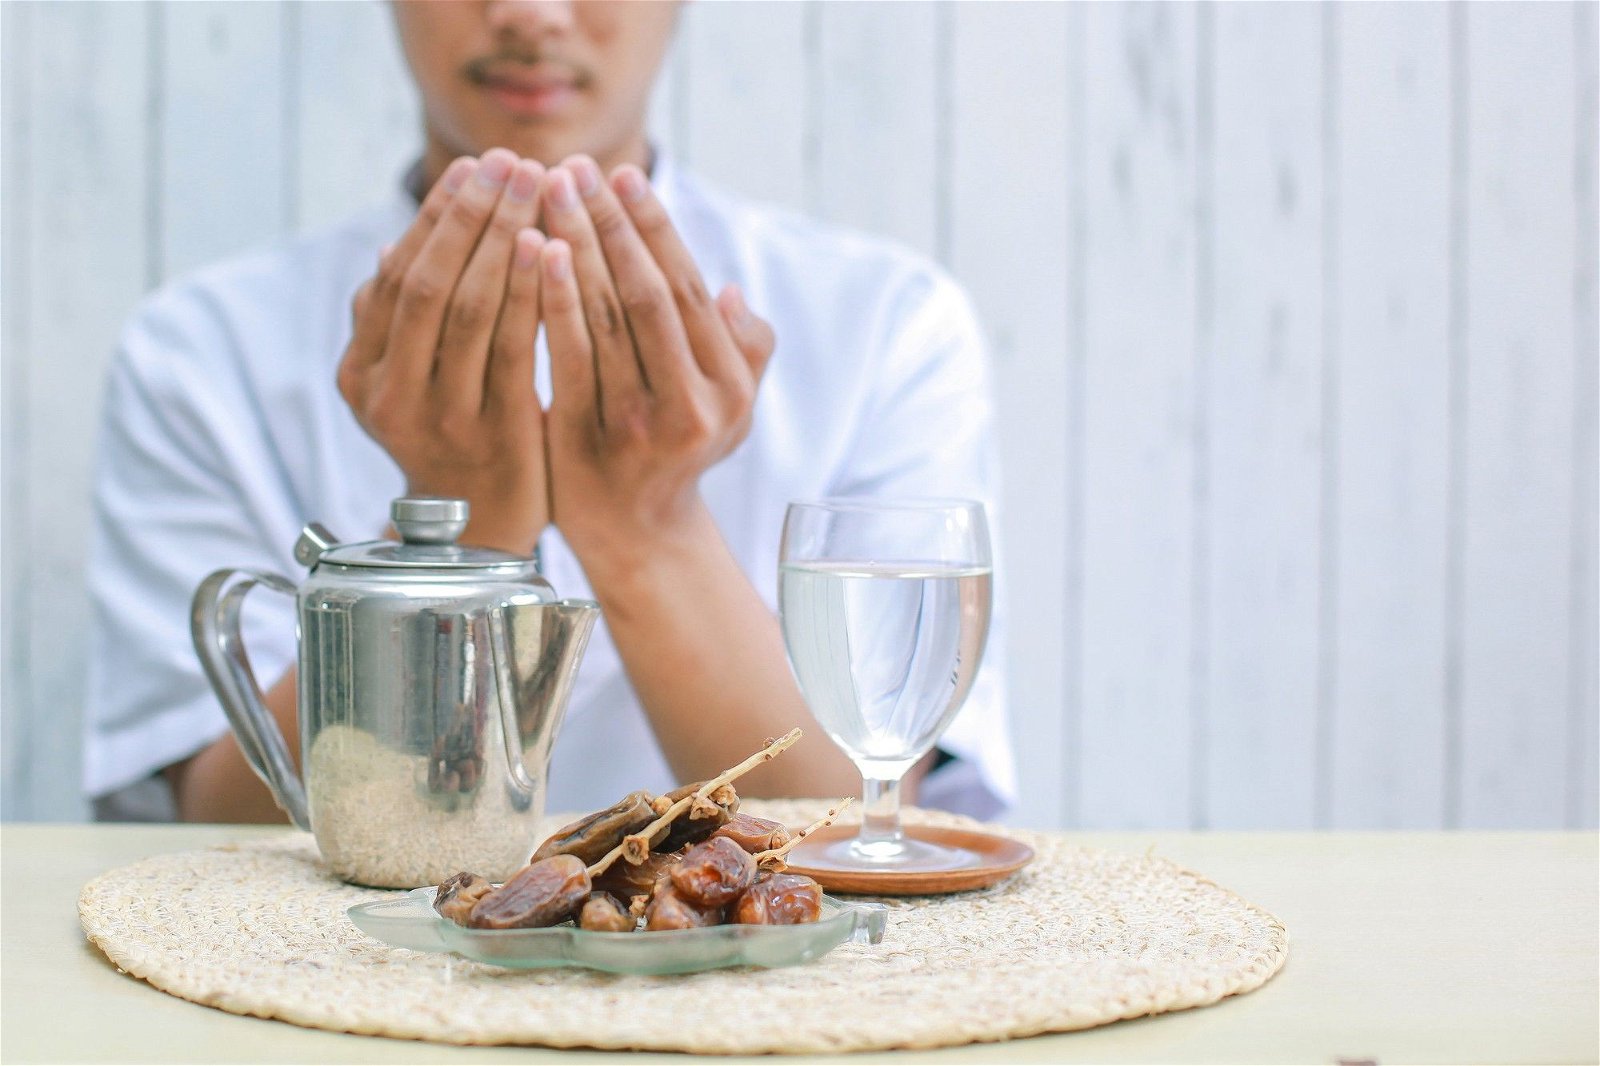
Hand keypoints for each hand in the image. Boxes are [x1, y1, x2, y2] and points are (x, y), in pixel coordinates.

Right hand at [337, 148, 549, 553]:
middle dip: (471, 215)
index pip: (396, 277)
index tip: (474, 167)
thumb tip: (392, 246)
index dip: (435, 218)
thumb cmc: (456, 439)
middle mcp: (390, 396)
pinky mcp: (495, 434)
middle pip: (429, 285)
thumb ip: (399, 325)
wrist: (485, 534)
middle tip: (509, 162)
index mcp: (361, 375)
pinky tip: (549, 249)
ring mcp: (442, 418)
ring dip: (503, 239)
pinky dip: (529, 294)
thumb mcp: (410, 384)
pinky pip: (514, 350)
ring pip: (468, 311)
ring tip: (535, 187)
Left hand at [536, 155, 774, 573]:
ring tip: (547, 194)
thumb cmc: (679, 452)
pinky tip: (533, 252)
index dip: (655, 227)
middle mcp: (693, 404)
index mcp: (730, 385)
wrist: (638, 535)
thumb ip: (744, 349)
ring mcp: (640, 425)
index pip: (688, 288)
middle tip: (574, 168)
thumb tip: (728, 291)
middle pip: (647, 293)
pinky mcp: (589, 440)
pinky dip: (552, 298)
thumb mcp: (732, 408)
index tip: (624, 175)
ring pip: (605, 317)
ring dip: (575, 246)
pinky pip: (568, 355)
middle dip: (610, 224)